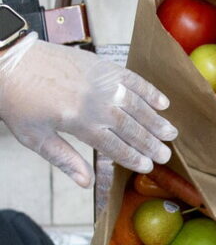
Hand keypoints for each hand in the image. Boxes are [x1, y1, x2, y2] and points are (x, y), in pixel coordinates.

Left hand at [0, 33, 177, 186]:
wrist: (8, 61)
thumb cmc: (18, 102)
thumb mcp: (35, 137)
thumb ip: (64, 159)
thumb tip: (87, 183)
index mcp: (79, 123)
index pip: (115, 146)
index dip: (133, 158)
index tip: (147, 167)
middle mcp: (95, 103)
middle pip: (131, 128)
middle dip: (151, 143)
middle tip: (165, 155)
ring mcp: (101, 82)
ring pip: (137, 106)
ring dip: (156, 121)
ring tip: (171, 133)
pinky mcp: (101, 65)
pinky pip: (133, 79)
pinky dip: (149, 91)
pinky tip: (162, 103)